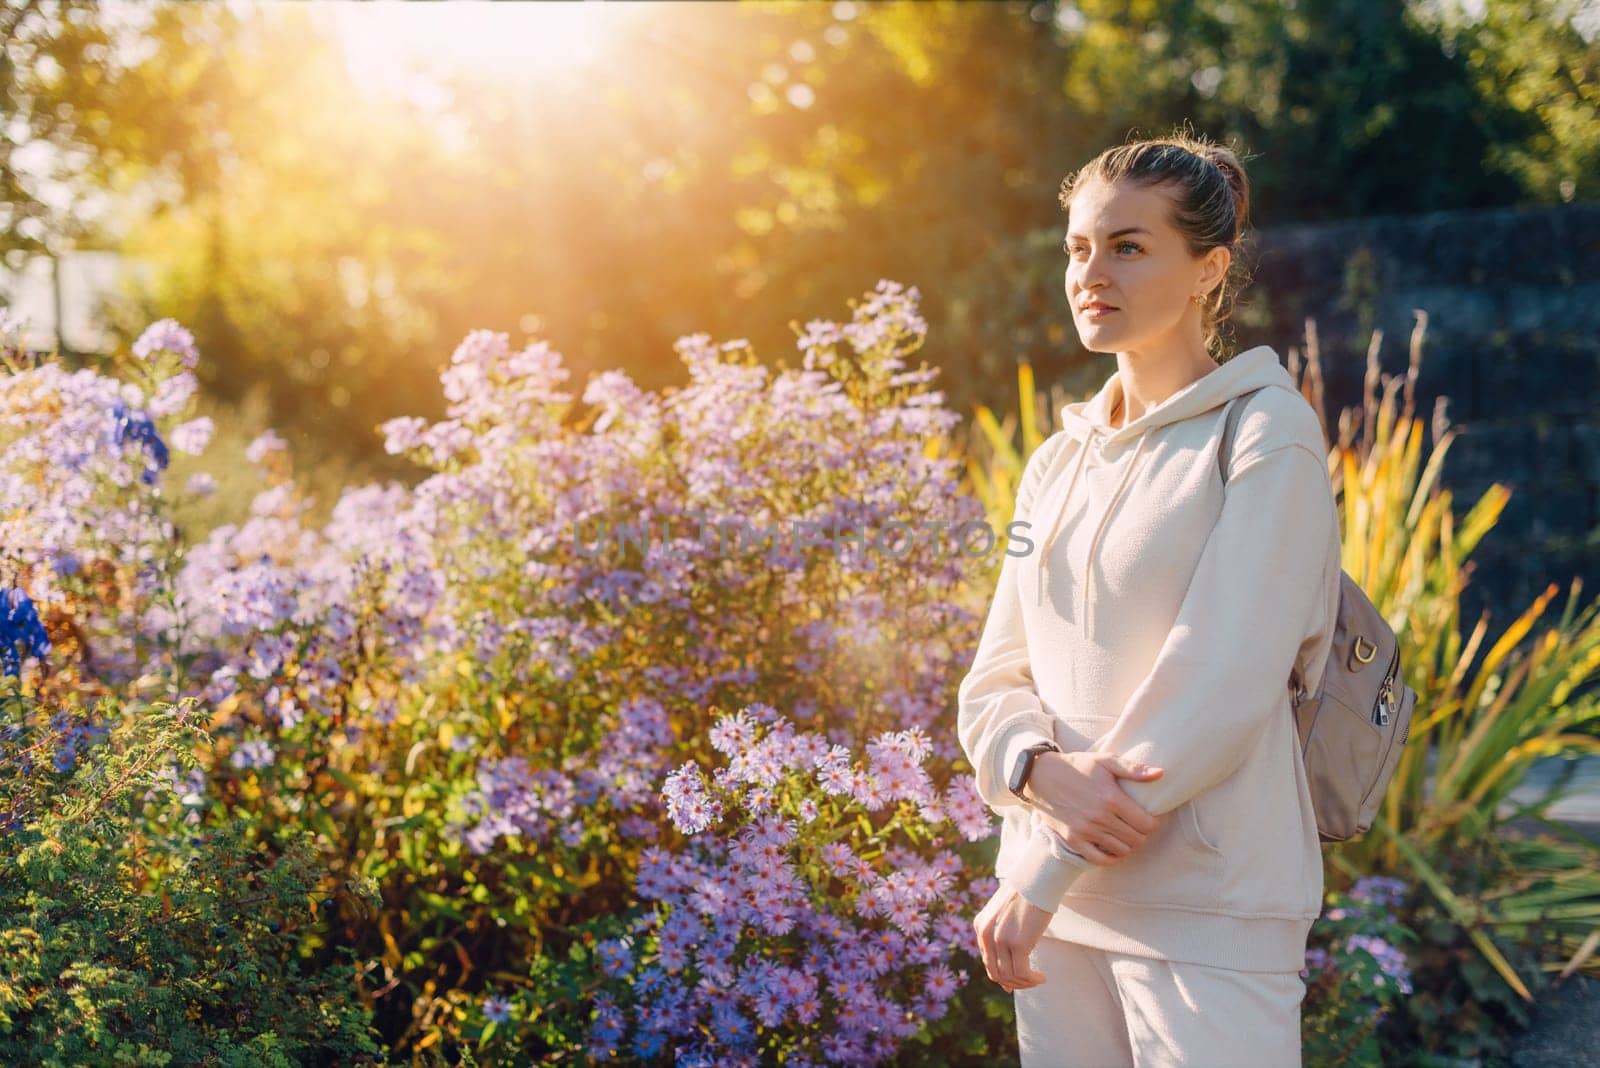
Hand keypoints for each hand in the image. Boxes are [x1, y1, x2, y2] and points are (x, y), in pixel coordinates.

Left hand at [973, 879, 1051, 991]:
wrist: (1037, 878)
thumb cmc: (1026, 893)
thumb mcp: (1005, 913)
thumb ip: (1002, 933)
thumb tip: (1008, 958)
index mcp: (981, 926)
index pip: (987, 960)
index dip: (1002, 975)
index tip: (1015, 981)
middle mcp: (986, 934)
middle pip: (995, 972)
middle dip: (1012, 982)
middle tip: (1029, 981)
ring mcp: (1000, 939)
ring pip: (1009, 976)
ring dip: (1024, 982)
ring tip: (1037, 979)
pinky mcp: (1018, 943)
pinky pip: (1022, 972)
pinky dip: (1032, 979)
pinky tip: (1041, 977)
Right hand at [1023, 751, 1163, 863]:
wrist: (1041, 775)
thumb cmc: (1077, 766)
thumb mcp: (1105, 760)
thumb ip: (1134, 769)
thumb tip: (1161, 774)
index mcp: (1111, 798)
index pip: (1146, 824)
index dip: (1153, 822)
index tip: (1150, 817)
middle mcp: (1099, 817)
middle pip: (1137, 839)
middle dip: (1142, 833)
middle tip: (1138, 825)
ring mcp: (1085, 831)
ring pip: (1121, 850)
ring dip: (1128, 845)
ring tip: (1126, 834)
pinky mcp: (1072, 840)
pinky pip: (1099, 860)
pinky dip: (1111, 858)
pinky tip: (1114, 849)